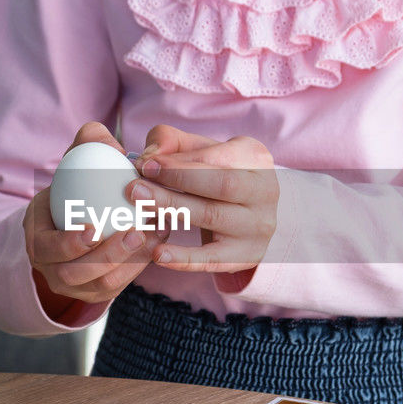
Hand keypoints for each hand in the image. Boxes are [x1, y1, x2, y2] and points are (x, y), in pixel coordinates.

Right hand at [24, 122, 158, 319]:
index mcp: (38, 240)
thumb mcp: (76, 162)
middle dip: (107, 256)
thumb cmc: (77, 185)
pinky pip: (120, 285)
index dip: (69, 243)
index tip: (94, 228)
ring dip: (130, 262)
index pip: (48, 249)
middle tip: (136, 231)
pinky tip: (158, 242)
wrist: (81, 217)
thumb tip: (102, 136)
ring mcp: (76, 286)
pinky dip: (139, 266)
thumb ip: (87, 144)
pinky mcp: (99, 292)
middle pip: (76, 273)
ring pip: (102, 284)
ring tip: (152, 235)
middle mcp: (52, 269)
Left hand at [129, 125, 278, 273]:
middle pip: (221, 185)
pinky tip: (159, 254)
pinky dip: (185, 258)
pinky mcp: (245, 256)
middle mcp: (265, 192)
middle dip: (176, 181)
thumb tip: (150, 155)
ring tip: (140, 204)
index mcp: (255, 159)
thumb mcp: (203, 152)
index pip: (218, 157)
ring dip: (173, 210)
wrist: (250, 217)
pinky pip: (213, 259)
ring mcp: (258, 227)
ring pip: (213, 218)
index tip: (146, 164)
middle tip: (137, 184)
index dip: (180, 162)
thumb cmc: (218, 177)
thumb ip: (174, 143)